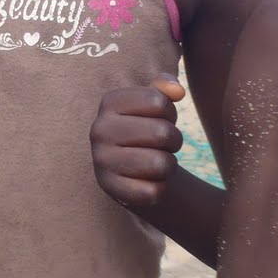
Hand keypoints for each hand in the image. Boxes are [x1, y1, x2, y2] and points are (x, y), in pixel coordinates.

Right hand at [90, 76, 186, 206]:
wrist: (131, 168)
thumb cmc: (147, 128)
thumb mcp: (154, 102)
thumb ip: (165, 86)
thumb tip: (177, 91)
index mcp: (109, 102)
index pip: (159, 102)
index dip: (170, 112)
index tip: (162, 119)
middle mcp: (99, 130)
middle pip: (162, 133)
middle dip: (174, 140)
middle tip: (164, 144)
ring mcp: (102, 161)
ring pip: (161, 164)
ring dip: (169, 165)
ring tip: (157, 162)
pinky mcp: (111, 189)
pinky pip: (154, 191)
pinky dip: (160, 188)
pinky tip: (149, 181)